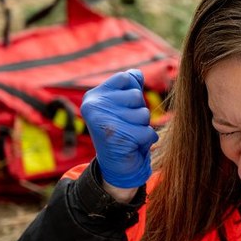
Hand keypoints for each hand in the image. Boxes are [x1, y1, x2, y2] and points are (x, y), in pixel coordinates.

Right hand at [80, 69, 158, 188]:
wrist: (116, 167)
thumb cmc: (122, 132)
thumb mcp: (123, 107)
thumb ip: (129, 87)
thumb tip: (136, 73)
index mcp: (93, 96)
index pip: (126, 78)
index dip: (133, 94)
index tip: (123, 110)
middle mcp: (93, 107)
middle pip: (136, 96)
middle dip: (138, 112)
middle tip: (126, 126)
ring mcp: (103, 122)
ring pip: (143, 114)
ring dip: (143, 127)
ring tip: (130, 135)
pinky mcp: (116, 138)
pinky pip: (147, 131)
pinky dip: (147, 140)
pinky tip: (134, 145)